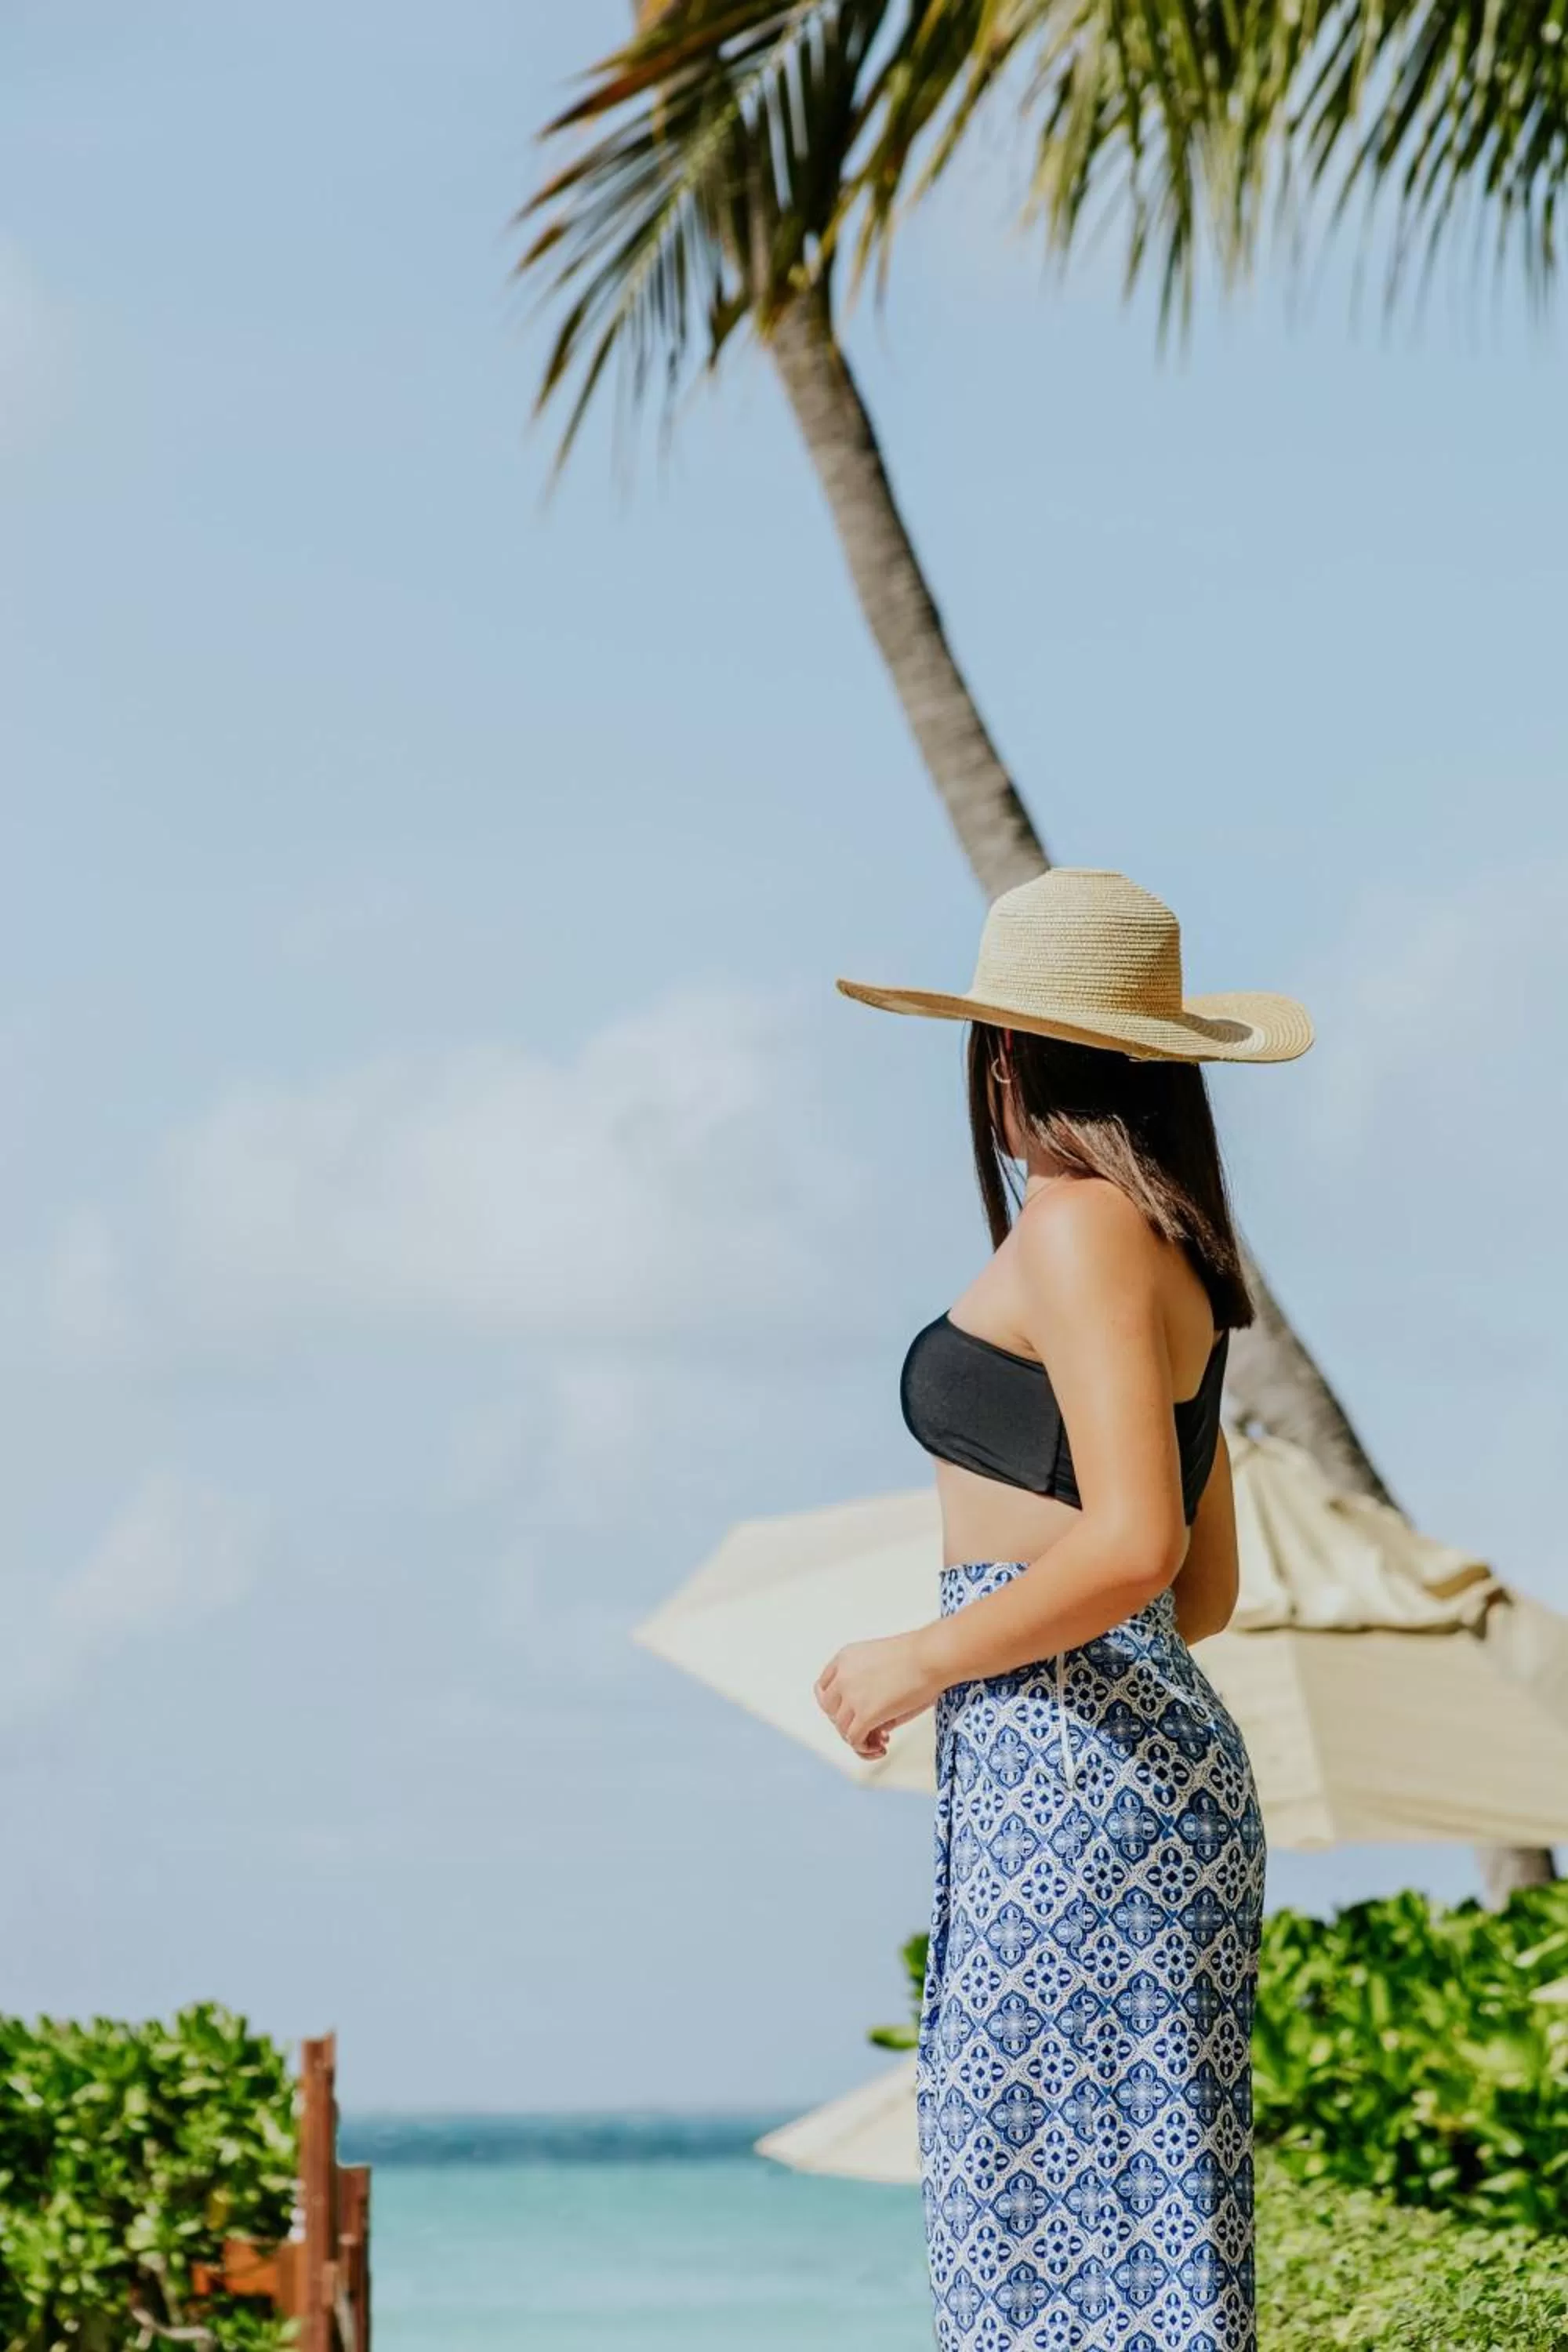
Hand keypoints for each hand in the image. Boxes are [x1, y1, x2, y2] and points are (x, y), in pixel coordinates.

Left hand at [814, 1630, 942, 1760]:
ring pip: (841, 1727)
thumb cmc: (919, 1656)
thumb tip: (873, 1723)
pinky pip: (854, 1739)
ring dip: (859, 1737)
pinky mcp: (865, 1714)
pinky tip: (881, 1747)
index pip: (823, 1687)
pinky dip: (864, 1748)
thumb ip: (867, 1686)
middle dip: (848, 1721)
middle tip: (870, 1728)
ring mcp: (852, 1695)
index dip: (837, 1704)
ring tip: (880, 1740)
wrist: (932, 1656)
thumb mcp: (881, 1662)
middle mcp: (843, 1676)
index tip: (851, 1713)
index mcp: (845, 1658)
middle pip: (830, 1709)